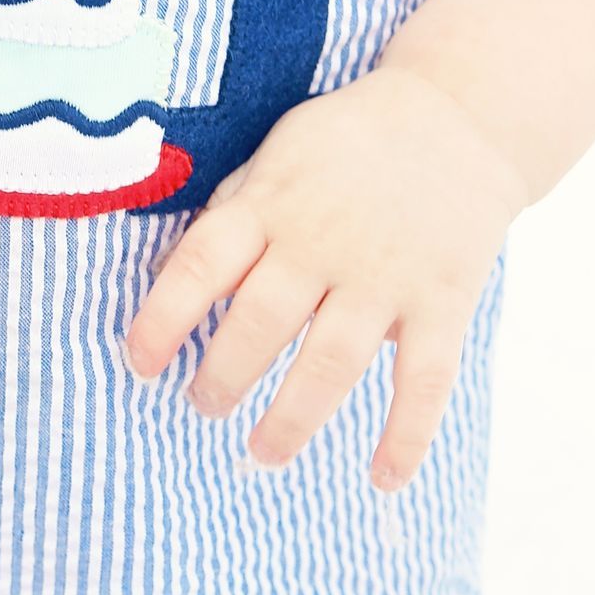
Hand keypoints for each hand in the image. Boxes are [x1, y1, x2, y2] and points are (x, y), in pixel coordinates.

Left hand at [122, 65, 529, 491]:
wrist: (456, 115)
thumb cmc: (346, 142)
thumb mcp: (274, 153)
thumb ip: (227, 213)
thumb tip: (161, 278)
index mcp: (272, 203)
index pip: (201, 264)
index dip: (162, 319)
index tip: (138, 364)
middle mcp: (323, 241)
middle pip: (260, 322)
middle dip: (223, 378)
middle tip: (204, 407)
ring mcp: (386, 274)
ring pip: (332, 361)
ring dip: (293, 418)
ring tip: (264, 453)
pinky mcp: (442, 300)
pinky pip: (425, 379)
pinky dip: (405, 435)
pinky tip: (382, 479)